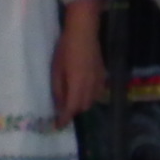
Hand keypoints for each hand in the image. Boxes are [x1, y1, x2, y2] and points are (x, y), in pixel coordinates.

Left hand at [52, 0, 105, 126]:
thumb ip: (58, 89)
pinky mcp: (103, 75)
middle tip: (61, 111)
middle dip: (72, 111)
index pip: (72, 108)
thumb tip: (59, 105)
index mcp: (78, 85)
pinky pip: (97, 93)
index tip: (58, 125)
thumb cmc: (65, 49)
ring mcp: (99, 81)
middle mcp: (91, 86)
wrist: (84, 33)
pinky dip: (88, 96)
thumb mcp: (56, 69)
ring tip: (69, 101)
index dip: (65, 118)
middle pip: (83, 106)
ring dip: (81, 104)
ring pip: (91, 101)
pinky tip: (80, 90)